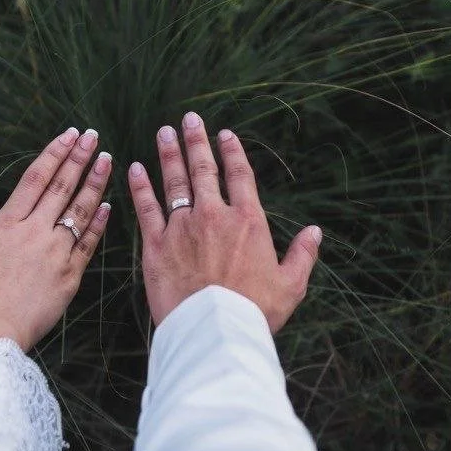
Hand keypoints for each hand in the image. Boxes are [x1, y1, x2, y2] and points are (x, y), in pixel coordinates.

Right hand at [0, 127, 112, 351]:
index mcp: (4, 225)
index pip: (34, 179)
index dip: (54, 154)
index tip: (68, 135)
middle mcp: (33, 233)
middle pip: (61, 187)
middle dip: (79, 158)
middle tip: (93, 136)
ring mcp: (54, 254)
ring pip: (80, 211)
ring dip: (95, 183)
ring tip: (107, 160)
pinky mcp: (69, 278)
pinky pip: (88, 244)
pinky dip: (99, 223)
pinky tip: (109, 205)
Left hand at [127, 112, 321, 333]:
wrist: (215, 331)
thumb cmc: (255, 312)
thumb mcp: (291, 285)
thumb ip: (302, 255)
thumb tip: (315, 232)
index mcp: (248, 222)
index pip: (240, 176)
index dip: (232, 152)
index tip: (225, 134)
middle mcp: (213, 216)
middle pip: (204, 170)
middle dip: (196, 141)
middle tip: (189, 119)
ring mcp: (182, 228)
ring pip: (173, 182)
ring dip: (169, 154)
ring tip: (164, 132)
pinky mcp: (155, 245)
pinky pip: (146, 208)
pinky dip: (140, 186)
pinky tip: (135, 168)